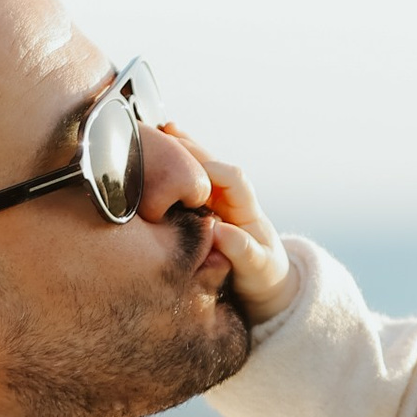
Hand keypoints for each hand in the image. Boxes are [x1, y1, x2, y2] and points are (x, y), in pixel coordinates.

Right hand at [155, 124, 296, 319]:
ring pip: (197, 167)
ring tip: (153, 134)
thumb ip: (242, 250)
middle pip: (211, 163)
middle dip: (189, 150)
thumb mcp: (257, 267)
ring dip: (178, 150)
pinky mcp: (201, 205)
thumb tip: (218, 231)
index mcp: (247, 207)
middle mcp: (231, 197)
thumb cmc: (262, 276)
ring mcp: (215, 199)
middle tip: (161, 139)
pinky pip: (187, 180)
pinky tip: (155, 147)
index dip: (210, 170)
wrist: (263, 282)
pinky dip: (173, 164)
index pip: (232, 177)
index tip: (185, 172)